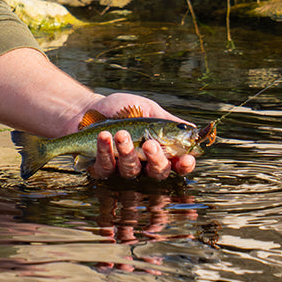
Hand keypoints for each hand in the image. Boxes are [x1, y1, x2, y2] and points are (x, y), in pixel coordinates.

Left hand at [80, 93, 196, 181]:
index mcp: (159, 151)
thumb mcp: (146, 109)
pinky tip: (104, 136)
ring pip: (132, 170)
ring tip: (121, 133)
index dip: (184, 165)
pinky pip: (106, 167)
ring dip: (127, 151)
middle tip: (149, 143)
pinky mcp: (101, 170)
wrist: (87, 108)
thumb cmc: (121, 110)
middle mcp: (144, 165)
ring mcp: (122, 170)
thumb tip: (193, 129)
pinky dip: (105, 150)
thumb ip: (167, 121)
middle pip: (158, 173)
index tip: (185, 159)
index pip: (178, 165)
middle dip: (156, 159)